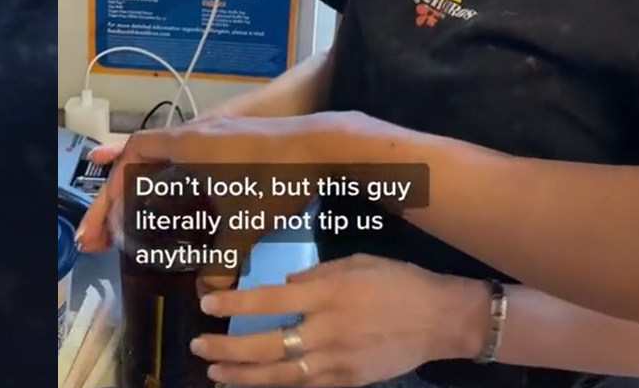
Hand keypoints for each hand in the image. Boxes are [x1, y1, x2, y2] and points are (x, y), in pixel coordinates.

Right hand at [84, 113, 373, 288]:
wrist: (327, 145)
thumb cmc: (278, 179)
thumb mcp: (245, 225)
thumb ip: (220, 262)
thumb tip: (207, 295)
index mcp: (189, 144)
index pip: (136, 153)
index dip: (119, 182)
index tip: (115, 212)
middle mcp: (200, 132)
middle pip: (149, 154)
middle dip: (131, 188)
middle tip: (121, 221)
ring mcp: (222, 132)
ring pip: (176, 155)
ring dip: (160, 181)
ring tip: (149, 215)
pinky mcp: (242, 138)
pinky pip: (199, 156)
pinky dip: (186, 178)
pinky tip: (195, 203)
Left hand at [191, 255, 488, 386]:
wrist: (440, 320)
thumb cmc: (399, 282)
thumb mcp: (357, 262)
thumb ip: (316, 274)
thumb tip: (282, 284)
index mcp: (328, 293)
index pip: (269, 299)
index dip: (234, 304)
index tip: (206, 304)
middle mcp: (327, 329)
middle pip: (266, 344)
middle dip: (227, 347)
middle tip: (199, 345)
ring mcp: (336, 360)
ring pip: (279, 374)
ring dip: (242, 375)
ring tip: (215, 372)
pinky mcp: (347, 380)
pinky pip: (305, 386)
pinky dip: (278, 385)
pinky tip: (256, 383)